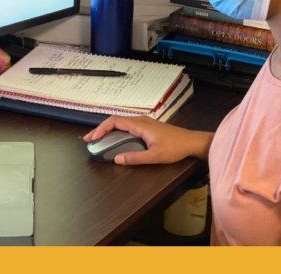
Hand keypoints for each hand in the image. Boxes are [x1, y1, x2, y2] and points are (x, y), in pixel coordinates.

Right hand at [82, 116, 212, 165]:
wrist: (191, 142)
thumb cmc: (175, 148)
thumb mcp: (154, 156)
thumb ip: (135, 158)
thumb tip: (116, 159)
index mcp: (140, 125)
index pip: (115, 121)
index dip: (101, 129)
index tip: (92, 138)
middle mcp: (141, 120)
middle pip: (115, 121)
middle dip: (100, 129)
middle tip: (89, 140)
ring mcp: (145, 123)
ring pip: (121, 123)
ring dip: (108, 130)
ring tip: (98, 139)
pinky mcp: (148, 127)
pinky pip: (128, 126)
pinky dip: (117, 131)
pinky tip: (114, 139)